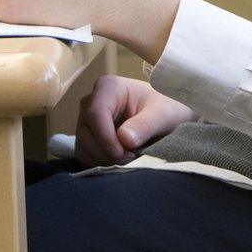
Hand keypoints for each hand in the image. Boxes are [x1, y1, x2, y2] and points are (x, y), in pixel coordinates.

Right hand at [76, 75, 195, 166]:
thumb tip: (124, 139)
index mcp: (108, 87)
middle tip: (132, 159)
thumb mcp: (164, 115)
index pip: (95, 113)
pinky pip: (84, 155)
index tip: (123, 153)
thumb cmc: (167, 109)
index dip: (106, 137)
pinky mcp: (88, 137)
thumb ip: (146, 125)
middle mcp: (92, 101)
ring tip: (130, 159)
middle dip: (107, 152)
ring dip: (104, 160)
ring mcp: (86, 120)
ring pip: (83, 147)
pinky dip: (101, 163)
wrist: (168, 117)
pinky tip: (121, 162)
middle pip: (86, 133)